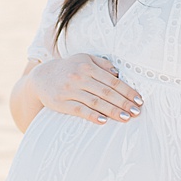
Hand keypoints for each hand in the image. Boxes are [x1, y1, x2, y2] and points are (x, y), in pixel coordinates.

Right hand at [27, 53, 142, 123]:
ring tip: (125, 118)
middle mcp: (79, 77)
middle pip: (106, 92)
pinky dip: (91, 115)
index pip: (112, 80)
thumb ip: (102, 64)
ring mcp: (69, 90)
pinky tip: (103, 121)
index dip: (127, 91)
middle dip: (123, 103)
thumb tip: (119, 73)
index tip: (139, 100)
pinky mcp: (61, 102)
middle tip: (136, 112)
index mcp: (87, 66)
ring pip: (95, 102)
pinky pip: (79, 110)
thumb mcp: (84, 59)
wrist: (41, 77)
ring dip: (112, 111)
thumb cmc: (68, 68)